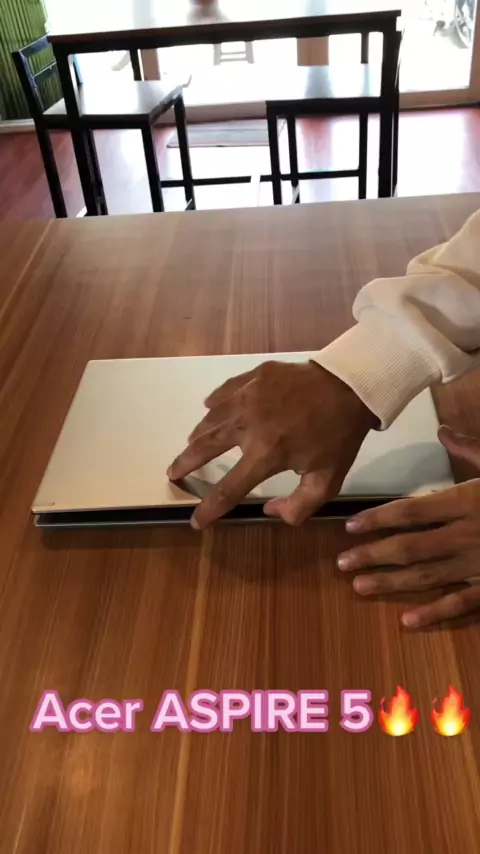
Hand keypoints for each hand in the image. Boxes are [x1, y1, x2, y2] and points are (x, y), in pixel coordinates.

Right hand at [167, 360, 376, 528]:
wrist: (352, 385)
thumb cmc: (339, 435)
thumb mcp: (328, 480)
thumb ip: (299, 506)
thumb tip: (269, 511)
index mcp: (266, 454)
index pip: (229, 489)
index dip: (209, 509)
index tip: (196, 521)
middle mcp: (249, 425)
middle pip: (204, 448)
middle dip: (185, 464)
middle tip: (173, 473)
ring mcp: (248, 396)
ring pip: (210, 419)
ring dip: (197, 436)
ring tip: (190, 445)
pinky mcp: (254, 377)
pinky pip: (224, 392)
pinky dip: (214, 404)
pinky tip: (209, 409)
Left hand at [338, 425, 479, 628]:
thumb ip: (471, 450)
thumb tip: (443, 431)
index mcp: (468, 502)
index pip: (413, 511)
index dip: (379, 519)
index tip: (351, 526)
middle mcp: (469, 535)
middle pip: (411, 547)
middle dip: (374, 554)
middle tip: (342, 562)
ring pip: (429, 577)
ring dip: (392, 583)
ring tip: (359, 587)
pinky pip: (462, 604)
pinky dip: (435, 614)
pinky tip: (408, 622)